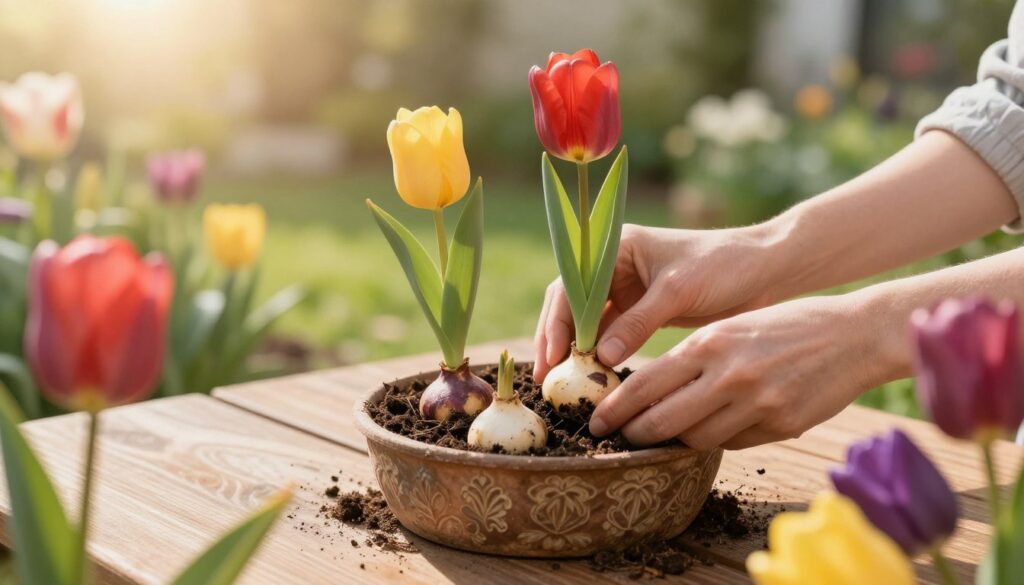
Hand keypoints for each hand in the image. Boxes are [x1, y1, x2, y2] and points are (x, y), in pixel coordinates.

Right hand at [534, 223, 782, 380]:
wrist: (764, 270)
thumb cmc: (723, 266)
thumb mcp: (678, 291)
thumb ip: (638, 322)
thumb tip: (600, 357)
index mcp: (616, 246)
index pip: (573, 284)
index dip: (559, 320)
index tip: (555, 355)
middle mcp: (614, 266)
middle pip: (570, 304)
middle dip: (557, 338)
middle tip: (546, 377)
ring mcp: (625, 289)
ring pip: (587, 322)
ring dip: (575, 350)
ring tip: (563, 384)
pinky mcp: (640, 311)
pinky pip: (610, 334)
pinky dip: (599, 354)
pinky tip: (594, 378)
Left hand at [588, 293, 901, 449]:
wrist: (853, 334)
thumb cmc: (785, 324)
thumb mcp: (732, 327)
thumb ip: (694, 358)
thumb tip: (652, 393)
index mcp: (710, 343)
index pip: (646, 384)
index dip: (616, 409)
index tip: (596, 422)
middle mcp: (729, 375)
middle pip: (662, 421)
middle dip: (634, 435)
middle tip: (617, 441)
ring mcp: (756, 404)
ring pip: (695, 439)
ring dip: (672, 442)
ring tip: (657, 439)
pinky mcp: (780, 426)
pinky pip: (731, 443)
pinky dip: (713, 440)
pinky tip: (706, 432)